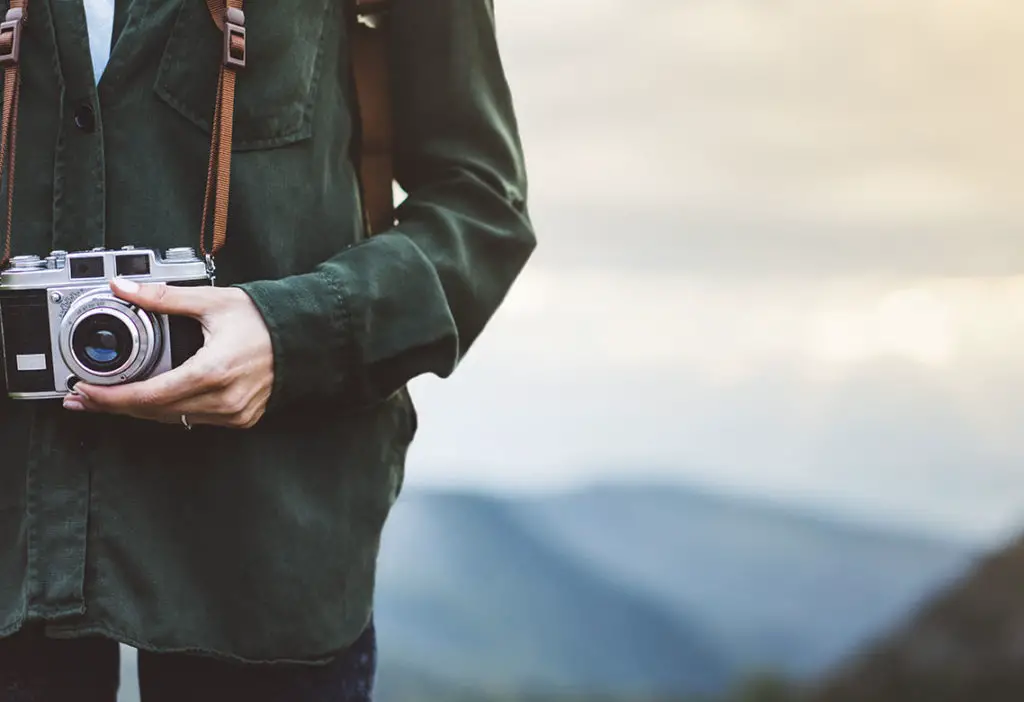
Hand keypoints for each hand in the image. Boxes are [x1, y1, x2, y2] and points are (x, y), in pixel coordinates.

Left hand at [64, 277, 273, 428]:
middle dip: (115, 406)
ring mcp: (234, 412)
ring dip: (139, 410)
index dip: (112, 397)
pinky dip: (169, 410)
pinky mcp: (241, 418)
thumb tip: (124, 288)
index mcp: (213, 371)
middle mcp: (224, 399)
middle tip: (82, 398)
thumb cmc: (264, 320)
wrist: (304, 337)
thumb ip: (163, 297)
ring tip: (109, 400)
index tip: (86, 391)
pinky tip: (151, 400)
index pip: (149, 395)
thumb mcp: (212, 302)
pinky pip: (194, 419)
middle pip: (155, 412)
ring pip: (172, 419)